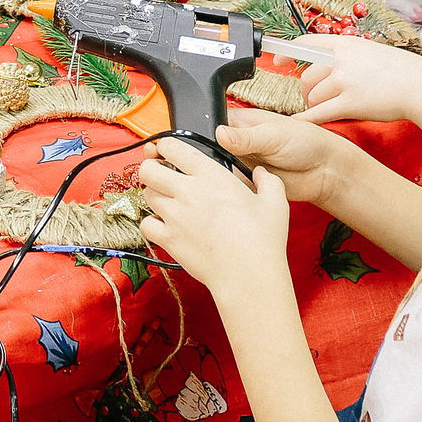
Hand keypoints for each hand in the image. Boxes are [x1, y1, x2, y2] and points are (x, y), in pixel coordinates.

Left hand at [136, 135, 295, 300]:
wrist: (249, 275)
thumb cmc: (263, 240)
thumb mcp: (275, 203)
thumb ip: (268, 181)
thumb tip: (262, 173)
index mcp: (212, 176)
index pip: (173, 147)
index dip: (165, 146)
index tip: (167, 150)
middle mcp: (188, 192)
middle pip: (149, 170)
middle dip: (152, 169)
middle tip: (161, 176)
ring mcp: (175, 215)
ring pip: (146, 195)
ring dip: (154, 195)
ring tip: (167, 201)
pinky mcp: (169, 239)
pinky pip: (146, 224)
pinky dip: (152, 224)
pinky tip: (165, 225)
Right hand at [214, 107, 365, 214]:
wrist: (324, 171)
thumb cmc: (305, 142)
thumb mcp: (273, 135)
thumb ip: (245, 137)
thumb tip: (219, 133)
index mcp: (239, 122)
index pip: (209, 123)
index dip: (202, 133)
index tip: (199, 144)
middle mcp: (236, 142)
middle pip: (209, 150)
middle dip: (211, 158)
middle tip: (219, 164)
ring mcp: (240, 163)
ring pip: (217, 170)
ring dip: (221, 176)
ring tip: (230, 176)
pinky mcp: (246, 183)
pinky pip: (230, 188)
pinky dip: (230, 190)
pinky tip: (234, 190)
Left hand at [297, 35, 421, 128]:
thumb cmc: (401, 72)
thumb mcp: (371, 52)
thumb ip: (348, 57)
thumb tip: (330, 63)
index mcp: (345, 45)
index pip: (306, 43)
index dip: (287, 52)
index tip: (277, 61)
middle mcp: (341, 60)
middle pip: (306, 76)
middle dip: (304, 91)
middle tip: (311, 99)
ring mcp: (345, 81)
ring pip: (312, 96)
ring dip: (312, 105)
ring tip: (323, 109)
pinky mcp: (350, 103)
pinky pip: (318, 113)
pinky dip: (305, 120)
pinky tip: (299, 125)